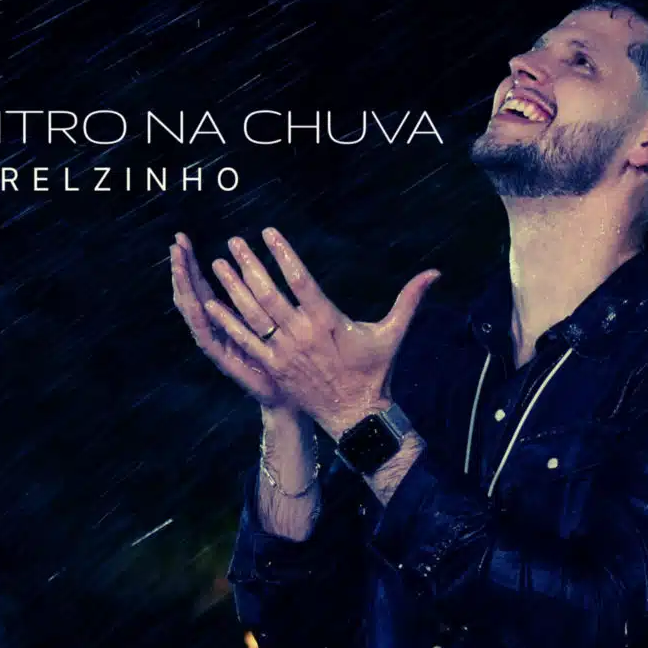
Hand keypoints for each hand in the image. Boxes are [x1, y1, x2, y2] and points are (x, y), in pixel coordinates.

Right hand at [171, 232, 290, 408]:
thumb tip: (258, 267)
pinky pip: (209, 337)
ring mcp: (217, 345)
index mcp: (224, 317)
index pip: (201, 285)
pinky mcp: (225, 360)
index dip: (191, 263)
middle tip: (176, 243)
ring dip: (186, 286)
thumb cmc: (283, 356)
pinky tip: (199, 301)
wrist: (285, 396)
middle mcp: (215, 329)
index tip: (183, 240)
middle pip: (192, 293)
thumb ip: (263, 298)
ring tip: (179, 262)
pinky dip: (202, 319)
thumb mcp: (272, 320)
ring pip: (194, 311)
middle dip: (182, 268)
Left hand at [202, 227, 439, 439]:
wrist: (356, 415)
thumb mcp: (393, 333)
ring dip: (234, 288)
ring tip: (218, 265)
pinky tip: (211, 306)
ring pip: (254, 315)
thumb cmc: (375, 372)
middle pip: (269, 293)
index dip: (283, 254)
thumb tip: (435, 272)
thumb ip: (410, 299)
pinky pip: (247, 342)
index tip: (268, 232)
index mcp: (328, 320)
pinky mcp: (274, 368)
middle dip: (249, 265)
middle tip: (233, 242)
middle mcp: (303, 334)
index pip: (300, 279)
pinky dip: (228, 323)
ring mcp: (285, 352)